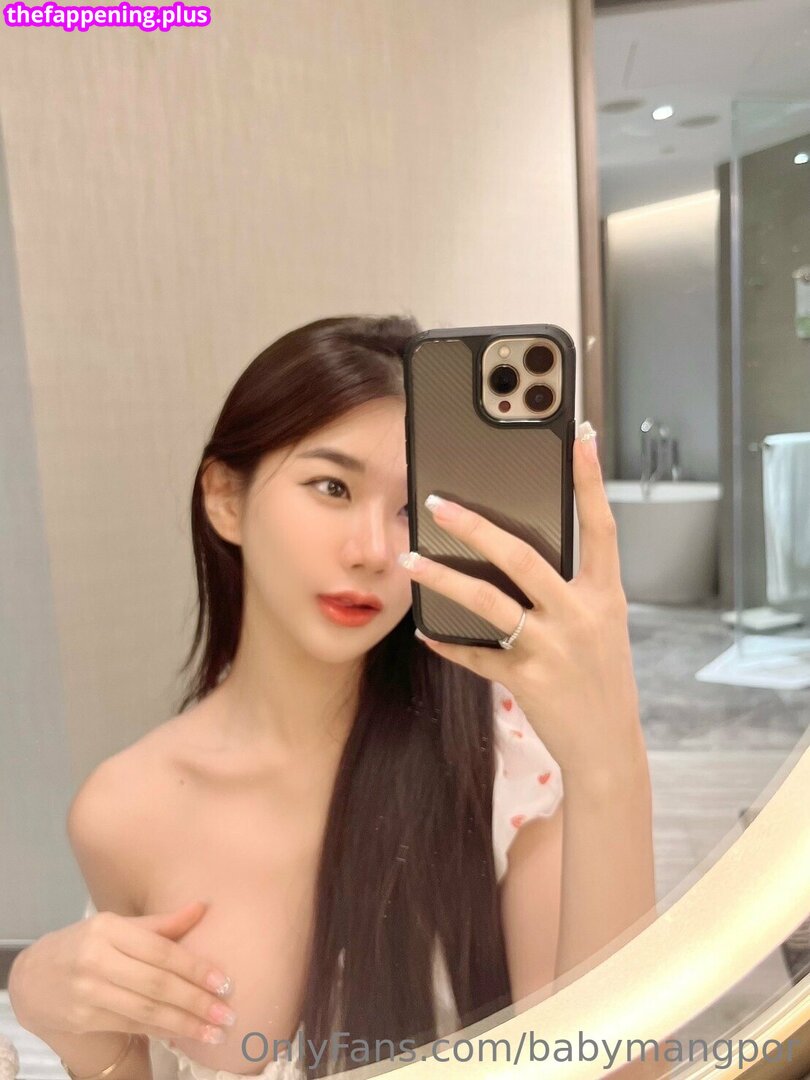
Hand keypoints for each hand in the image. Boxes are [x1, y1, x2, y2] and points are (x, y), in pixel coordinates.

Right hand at [9, 901, 235, 1045]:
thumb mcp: (118, 926)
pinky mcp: (83, 1018)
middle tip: (227, 1013)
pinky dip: (161, 1030)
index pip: (161, 950)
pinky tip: (184, 1034)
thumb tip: (203, 907)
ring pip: (146, 1009)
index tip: (224, 981)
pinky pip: (131, 1024)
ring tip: (214, 1031)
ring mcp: (88, 992)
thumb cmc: (85, 944)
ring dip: (184, 1023)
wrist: (34, 976)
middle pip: (156, 983)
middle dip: (196, 1000)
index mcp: (109, 929)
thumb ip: (160, 924)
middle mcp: (97, 959)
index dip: (195, 967)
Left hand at [398, 422, 642, 780]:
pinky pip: (475, 655)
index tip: (579, 436)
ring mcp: (553, 648)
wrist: (608, 746)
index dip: (591, 479)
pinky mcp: (527, 680)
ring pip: (489, 603)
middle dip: (476, 527)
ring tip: (410, 560)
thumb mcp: (600, 625)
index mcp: (604, 595)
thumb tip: (519, 550)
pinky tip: (423, 628)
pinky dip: (446, 641)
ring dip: (443, 579)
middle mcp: (581, 615)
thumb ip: (571, 587)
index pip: (601, 526)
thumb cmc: (601, 677)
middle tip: (438, 504)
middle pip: (523, 558)